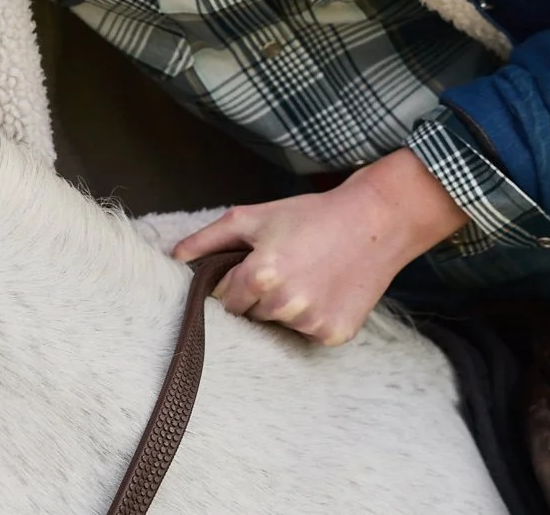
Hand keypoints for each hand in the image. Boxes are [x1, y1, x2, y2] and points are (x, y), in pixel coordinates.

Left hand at [171, 148, 467, 345]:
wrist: (375, 221)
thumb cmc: (311, 215)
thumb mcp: (255, 217)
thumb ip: (208, 239)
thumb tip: (174, 257)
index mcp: (260, 275)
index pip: (224, 299)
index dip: (235, 282)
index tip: (253, 267)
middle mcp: (284, 304)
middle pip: (249, 315)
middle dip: (258, 295)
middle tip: (285, 266)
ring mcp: (311, 323)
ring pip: (276, 325)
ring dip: (283, 307)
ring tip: (307, 276)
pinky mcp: (333, 335)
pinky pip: (306, 334)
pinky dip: (311, 317)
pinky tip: (325, 290)